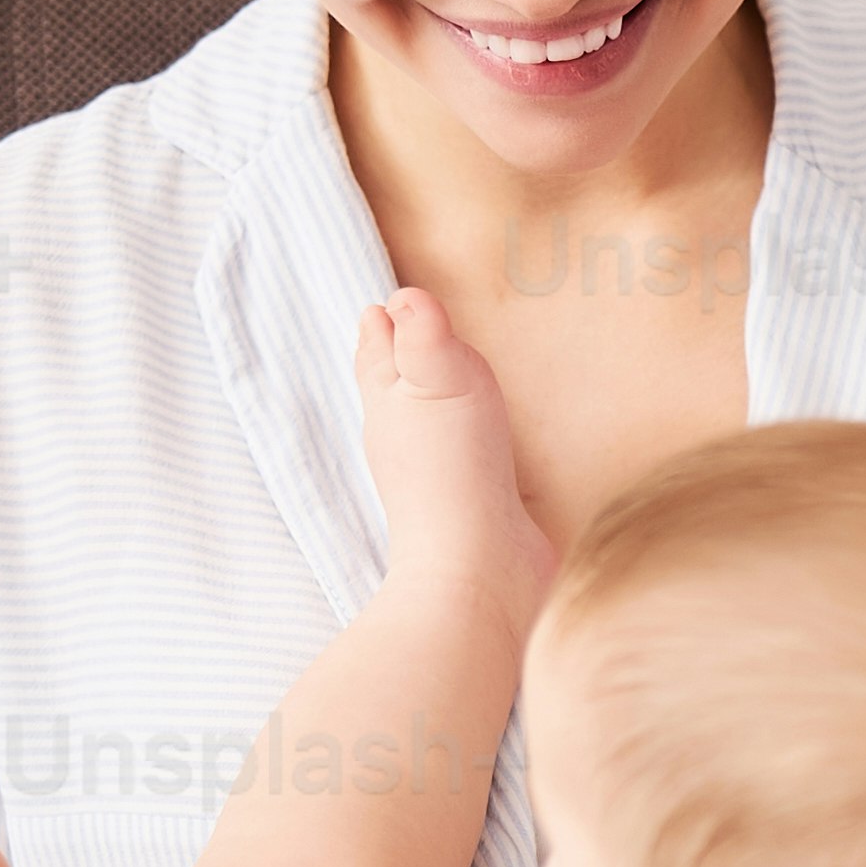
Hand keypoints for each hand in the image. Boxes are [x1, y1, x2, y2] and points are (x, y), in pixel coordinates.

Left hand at [356, 285, 554, 621]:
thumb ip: (424, 335)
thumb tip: (404, 296)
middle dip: (404, 354)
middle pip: (397, 383)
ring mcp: (437, 472)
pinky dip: (472, 433)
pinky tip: (489, 432)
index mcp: (387, 400)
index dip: (383, 322)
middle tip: (416, 324)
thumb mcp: (438, 381)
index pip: (376, 348)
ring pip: (430, 418)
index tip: (387, 301)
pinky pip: (468, 453)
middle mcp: (403, 436)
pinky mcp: (473, 501)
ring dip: (439, 393)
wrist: (477, 569)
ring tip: (456, 371)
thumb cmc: (451, 472)